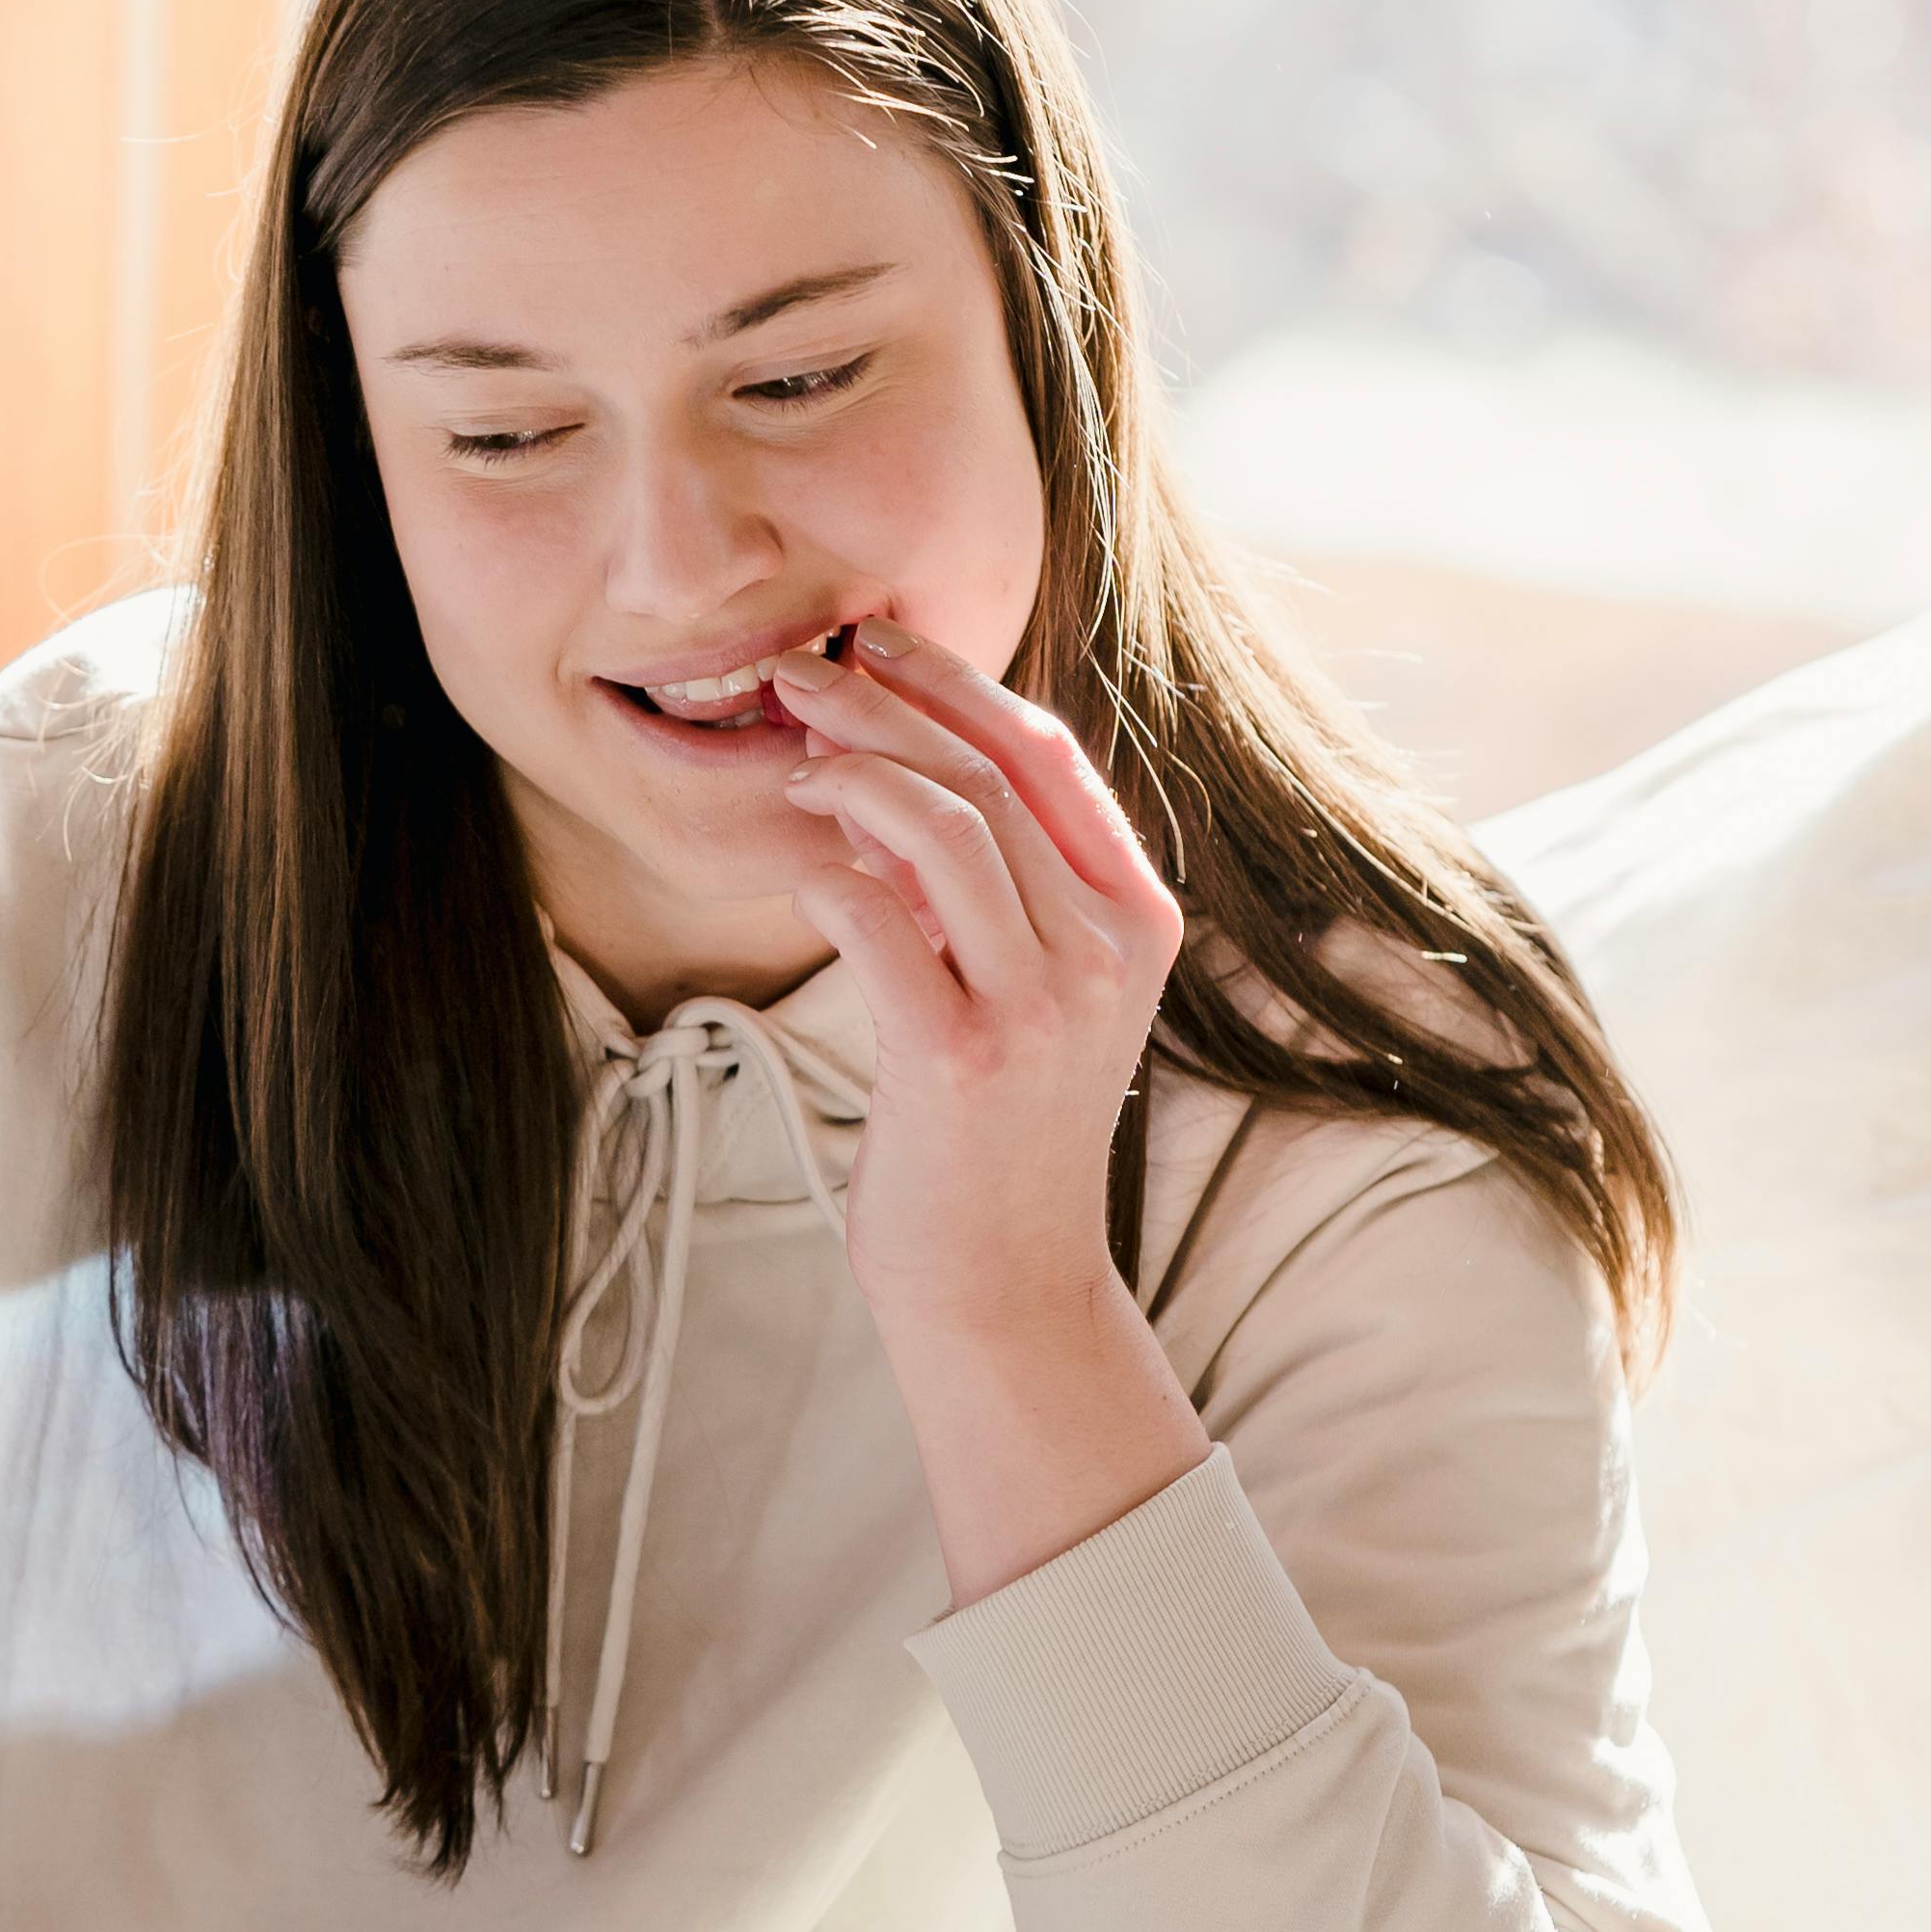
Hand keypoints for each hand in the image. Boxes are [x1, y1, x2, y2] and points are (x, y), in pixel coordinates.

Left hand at [777, 619, 1209, 1606]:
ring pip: (943, 828)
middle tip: (798, 674)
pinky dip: (827, 869)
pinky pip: (879, 918)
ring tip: (792, 758)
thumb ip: (1004, 890)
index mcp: (1139, 920)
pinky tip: (796, 856)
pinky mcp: (962, 1058)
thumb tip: (902, 769)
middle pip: (989, 774)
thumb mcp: (1035, 994)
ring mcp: (1042, 1007)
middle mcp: (1107, 953)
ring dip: (851, 773)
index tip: (872, 645)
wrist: (1001, 1286)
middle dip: (884, 705)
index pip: (1049, 755)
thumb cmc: (995, 1135)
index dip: (954, 683)